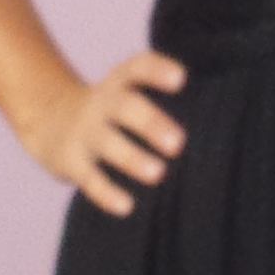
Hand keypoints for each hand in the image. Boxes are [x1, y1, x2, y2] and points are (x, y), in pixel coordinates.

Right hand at [22, 50, 187, 216]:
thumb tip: (226, 119)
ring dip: (133, 159)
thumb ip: (162, 100)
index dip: (158, 70)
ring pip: (109, 144)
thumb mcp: (127, 93)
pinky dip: (107, 193)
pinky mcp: (71, 162)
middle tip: (178, 143)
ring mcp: (85, 133)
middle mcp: (102, 104)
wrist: (48, 119)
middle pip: (126, 107)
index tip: (182, 79)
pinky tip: (128, 206)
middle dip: (151, 123)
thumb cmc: (111, 110)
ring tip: (158, 174)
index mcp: (120, 84)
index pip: (138, 68)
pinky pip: (90, 179)